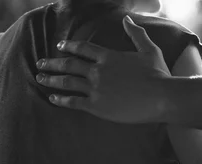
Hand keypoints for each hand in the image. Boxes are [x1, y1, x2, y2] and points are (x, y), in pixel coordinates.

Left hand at [36, 16, 170, 122]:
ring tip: (39, 78)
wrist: (162, 97)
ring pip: (67, 82)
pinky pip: (74, 102)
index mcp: (108, 57)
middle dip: (52, 63)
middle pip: (69, 64)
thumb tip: (127, 19)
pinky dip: (61, 99)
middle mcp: (98, 71)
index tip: (59, 46)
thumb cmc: (159, 74)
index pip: (83, 49)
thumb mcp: (149, 49)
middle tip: (40, 63)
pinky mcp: (97, 106)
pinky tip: (52, 98)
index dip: (69, 46)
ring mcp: (96, 89)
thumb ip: (136, 34)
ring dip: (51, 79)